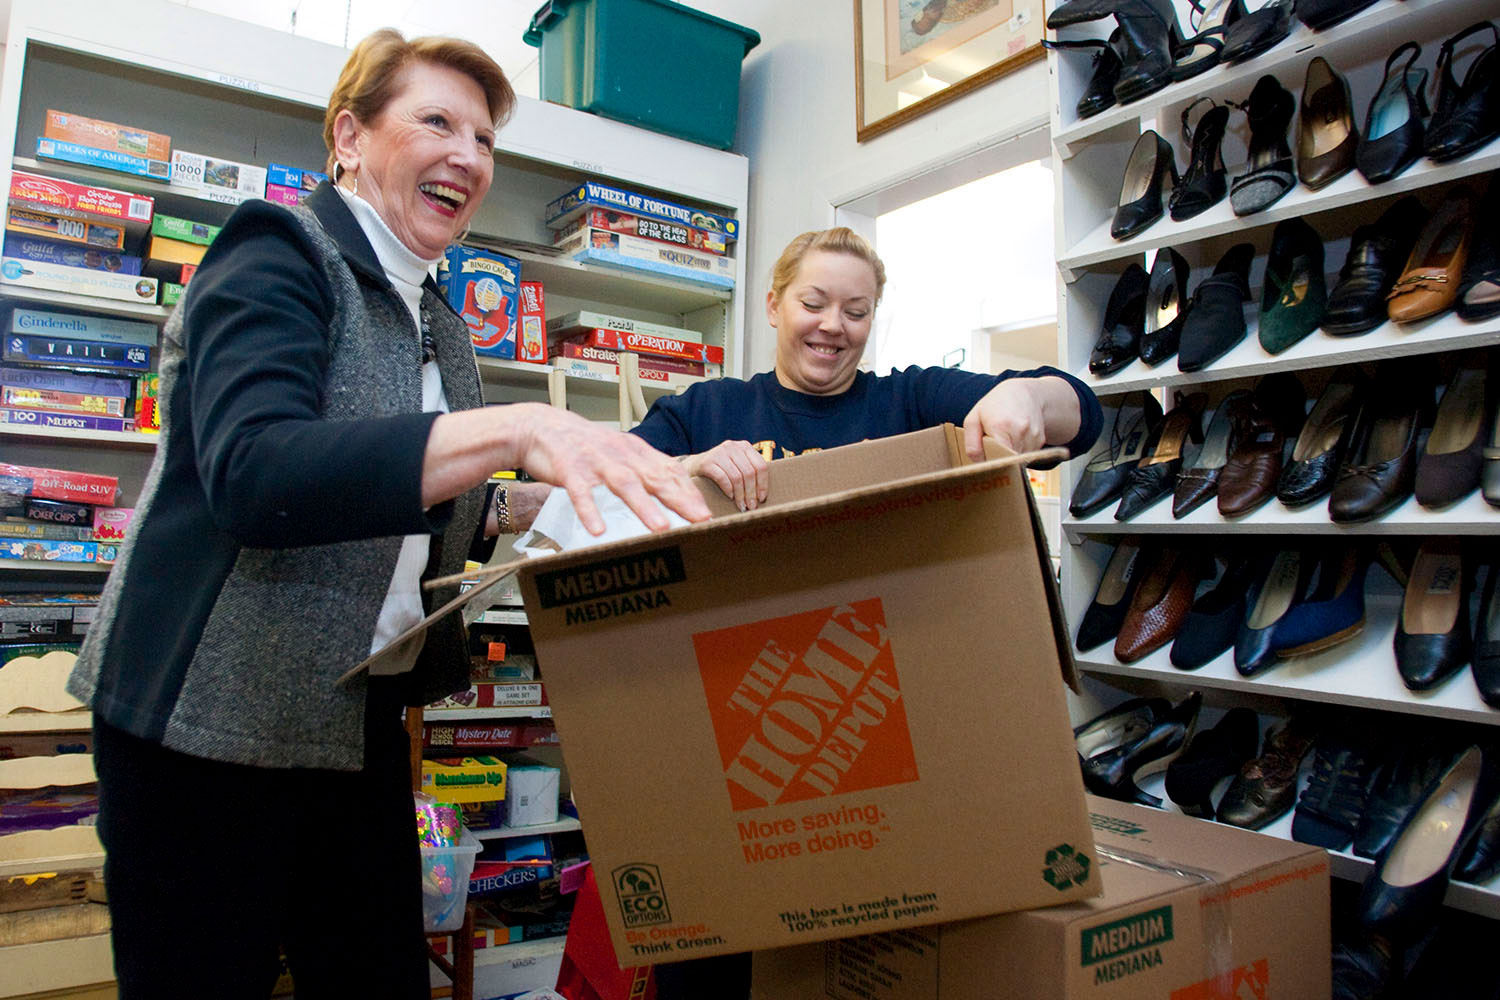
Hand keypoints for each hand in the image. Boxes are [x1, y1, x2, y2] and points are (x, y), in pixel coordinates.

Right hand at [510, 404, 709, 534]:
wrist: (542, 427)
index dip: (689, 491)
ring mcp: (596, 462)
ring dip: (644, 507)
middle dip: (680, 500)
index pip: (670, 469)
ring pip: (625, 484)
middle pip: (655, 477)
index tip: (706, 512)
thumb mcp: (618, 451)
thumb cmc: (583, 445)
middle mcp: (620, 454)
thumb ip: (641, 468)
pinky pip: (581, 493)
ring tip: (660, 528)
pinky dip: (590, 511)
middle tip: (700, 520)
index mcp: (635, 450)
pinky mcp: (570, 470)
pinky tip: (598, 530)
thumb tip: (669, 490)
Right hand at [683, 440, 769, 510]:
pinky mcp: (707, 462)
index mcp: (744, 446)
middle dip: (751, 493)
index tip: (762, 498)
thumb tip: (763, 496)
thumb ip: (750, 472)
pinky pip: (722, 478)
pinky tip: (730, 497)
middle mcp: (732, 446)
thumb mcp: (737, 465)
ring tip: (741, 505)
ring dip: (740, 495)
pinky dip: (728, 489)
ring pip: (737, 477)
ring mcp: (719, 452)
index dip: (763, 484)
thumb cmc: (721, 469)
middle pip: (749, 473)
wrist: (694, 466)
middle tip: (751, 506)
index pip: (760, 466)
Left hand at [962, 377, 1078, 460]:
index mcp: (1000, 426)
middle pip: (1007, 461)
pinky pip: (1027, 455)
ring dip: (1010, 455)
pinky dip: (1019, 451)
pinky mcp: (1040, 440)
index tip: (986, 462)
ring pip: (1018, 460)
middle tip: (993, 448)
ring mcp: (1033, 436)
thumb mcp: (974, 419)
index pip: (998, 458)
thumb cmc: (995, 405)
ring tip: (1005, 438)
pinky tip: (1015, 437)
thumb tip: (978, 463)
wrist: (1024, 392)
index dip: (991, 463)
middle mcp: (1020, 432)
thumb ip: (971, 443)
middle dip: (999, 459)